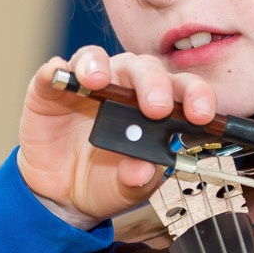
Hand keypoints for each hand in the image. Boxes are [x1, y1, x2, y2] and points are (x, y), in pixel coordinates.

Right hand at [16, 45, 217, 226]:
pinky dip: (57, 69)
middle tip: (156, 107)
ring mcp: (87, 85)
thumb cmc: (103, 181)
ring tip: (98, 82)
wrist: (61, 194)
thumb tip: (143, 169)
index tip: (201, 114)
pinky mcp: (52, 89)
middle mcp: (124, 88)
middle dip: (153, 83)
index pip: (181, 89)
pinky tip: (59, 75)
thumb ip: (138, 180)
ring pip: (98, 58)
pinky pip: (55, 70)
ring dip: (100, 66)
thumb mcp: (126, 189)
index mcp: (154, 108)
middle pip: (144, 69)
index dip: (195, 96)